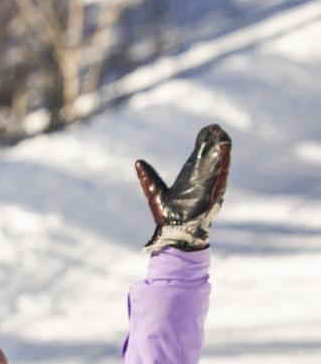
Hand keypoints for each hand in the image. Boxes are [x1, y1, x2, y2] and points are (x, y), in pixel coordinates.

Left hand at [135, 124, 230, 251]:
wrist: (175, 236)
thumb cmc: (166, 219)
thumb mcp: (155, 194)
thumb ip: (148, 178)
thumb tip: (138, 162)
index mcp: (191, 179)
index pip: (199, 157)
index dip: (203, 143)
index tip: (207, 130)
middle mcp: (202, 181)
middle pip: (211, 157)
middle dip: (214, 142)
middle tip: (215, 128)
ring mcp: (210, 187)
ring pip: (218, 164)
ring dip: (221, 149)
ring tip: (222, 134)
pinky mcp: (214, 193)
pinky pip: (221, 175)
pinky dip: (224, 162)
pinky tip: (225, 148)